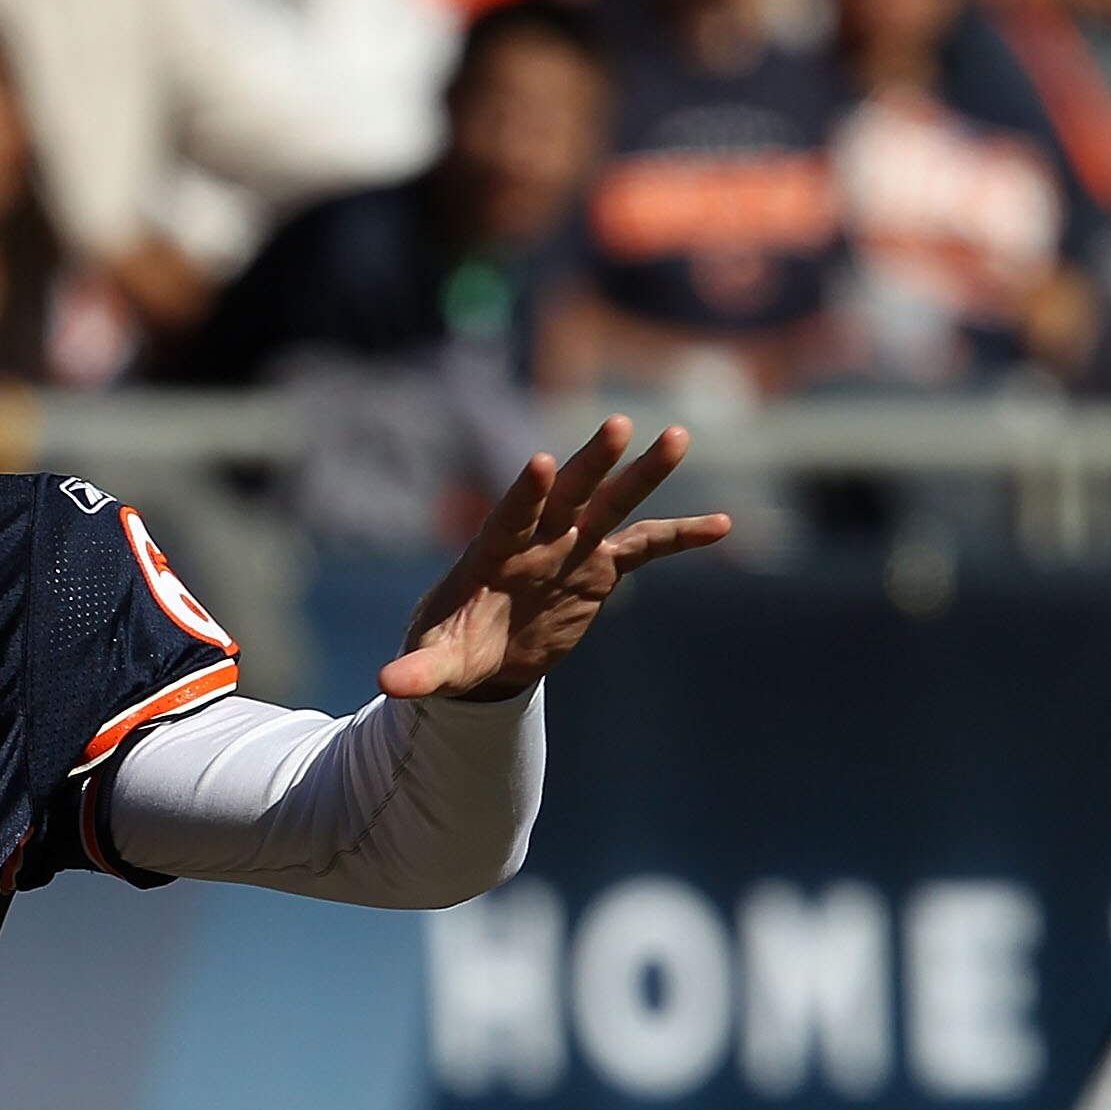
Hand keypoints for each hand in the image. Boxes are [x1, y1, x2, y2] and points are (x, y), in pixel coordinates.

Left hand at [383, 416, 731, 703]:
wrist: (482, 657)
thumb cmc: (449, 651)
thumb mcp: (434, 664)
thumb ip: (418, 670)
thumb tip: (388, 683)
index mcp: (492, 554)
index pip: (510, 517)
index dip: (525, 493)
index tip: (540, 463)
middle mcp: (536, 540)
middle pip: (566, 494)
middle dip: (591, 463)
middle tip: (618, 426)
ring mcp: (571, 549)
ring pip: (611, 505)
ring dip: (642, 475)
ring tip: (678, 438)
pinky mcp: (599, 569)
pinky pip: (645, 548)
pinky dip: (679, 537)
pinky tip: (722, 524)